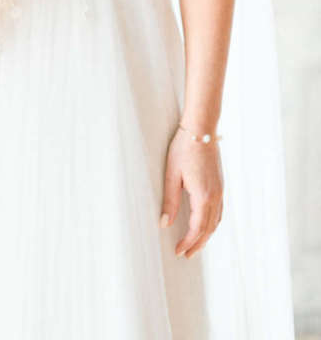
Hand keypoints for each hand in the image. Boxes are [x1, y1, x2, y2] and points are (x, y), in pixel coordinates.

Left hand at [159, 126, 223, 257]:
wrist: (201, 130)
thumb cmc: (184, 149)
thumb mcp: (172, 175)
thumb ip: (170, 201)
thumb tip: (165, 224)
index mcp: (203, 196)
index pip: (197, 229)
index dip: (188, 243)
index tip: (178, 252)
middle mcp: (216, 197)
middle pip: (209, 229)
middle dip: (198, 244)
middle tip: (186, 255)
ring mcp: (220, 191)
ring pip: (216, 222)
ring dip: (206, 236)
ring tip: (196, 245)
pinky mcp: (220, 185)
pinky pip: (219, 212)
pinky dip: (213, 224)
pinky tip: (206, 225)